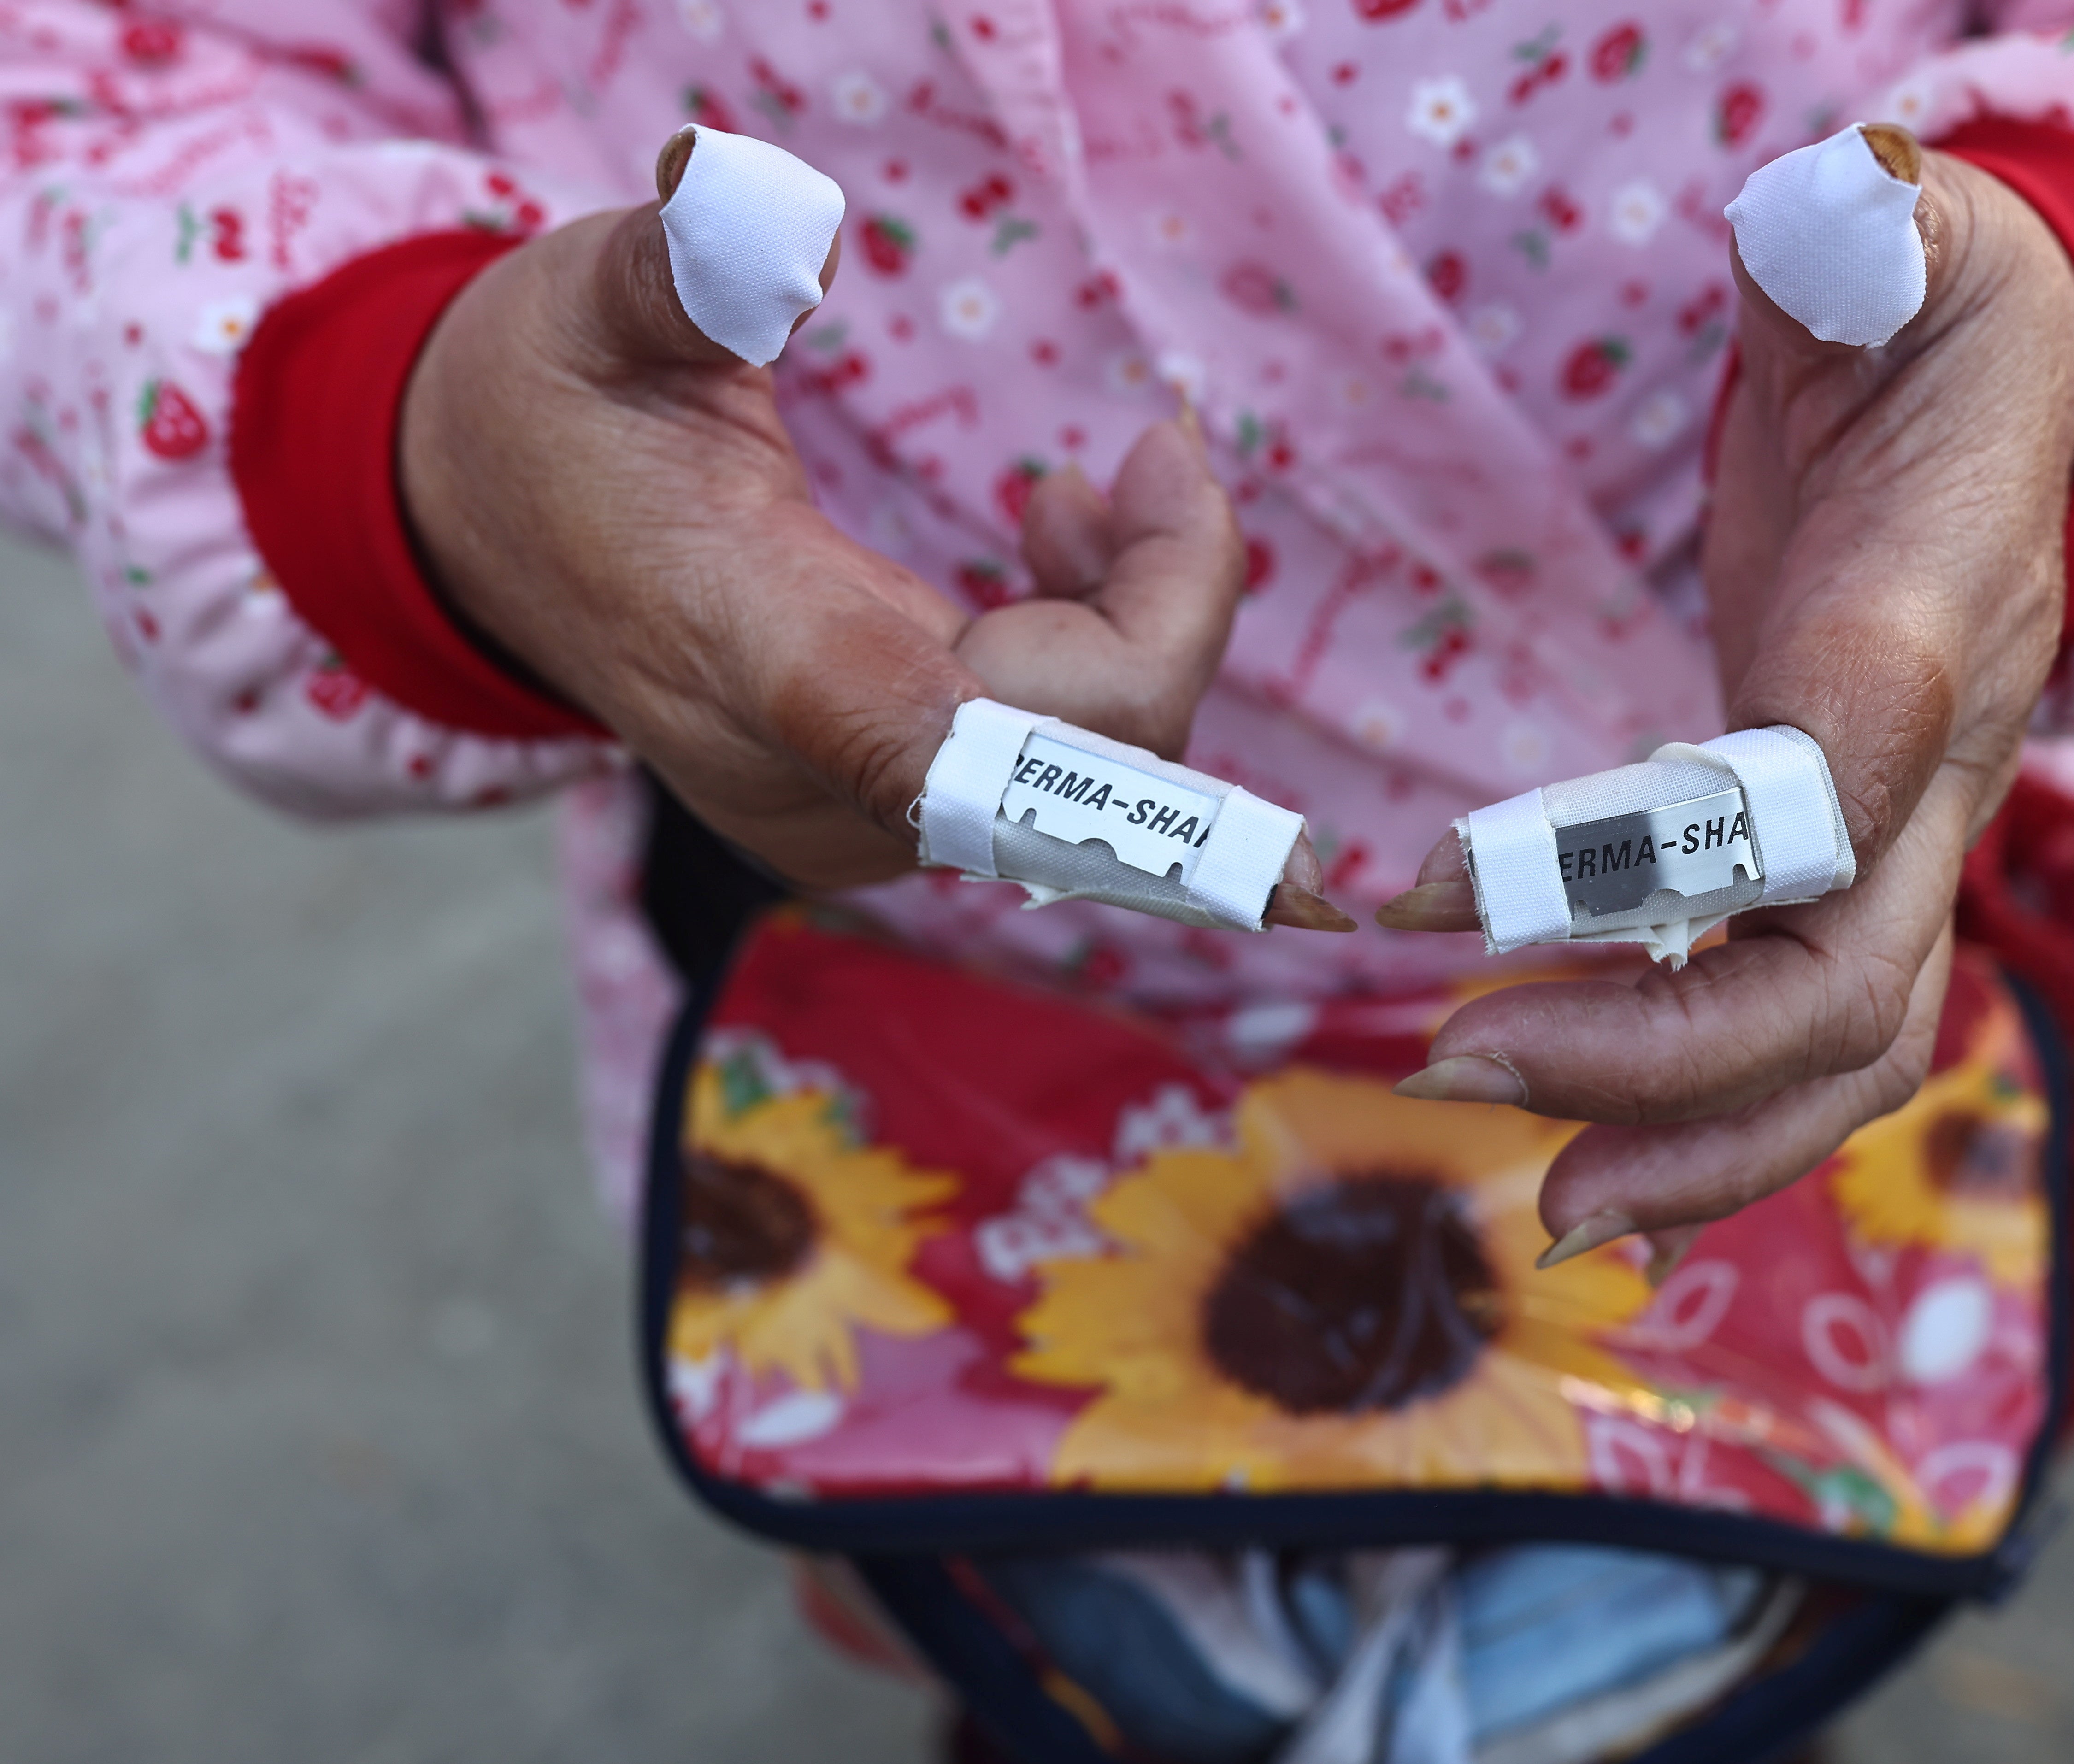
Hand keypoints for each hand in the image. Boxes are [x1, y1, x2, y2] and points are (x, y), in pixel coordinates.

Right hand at [400, 137, 1348, 925]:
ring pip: (1085, 781)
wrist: (473, 529)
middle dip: (1172, 606)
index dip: (1113, 693)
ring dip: (1140, 625)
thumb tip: (789, 223)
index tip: (1177, 510)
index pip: (938, 744)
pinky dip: (1097, 655)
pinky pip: (1050, 770)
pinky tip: (1055, 543)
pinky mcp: (885, 801)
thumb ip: (690, 267)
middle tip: (1162, 452)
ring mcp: (854, 808)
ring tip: (1083, 491)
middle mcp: (811, 773)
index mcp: (745, 652)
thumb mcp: (590, 305)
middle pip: (1076, 765)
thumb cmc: (545, 408)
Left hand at [1376, 128, 2073, 1259]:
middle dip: (1667, 1059)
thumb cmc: (1928, 296)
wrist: (1994, 382)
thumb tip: (1836, 217)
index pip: (1841, 767)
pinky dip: (1710, 1115)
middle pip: (1848, 974)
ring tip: (1546, 1205)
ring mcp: (1913, 825)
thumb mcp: (1908, 233)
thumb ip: (1873, 234)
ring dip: (1699, 1143)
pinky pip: (1805, 1028)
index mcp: (1941, 607)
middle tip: (1456, 1072)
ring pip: (1846, 1046)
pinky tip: (1598, 1161)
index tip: (1453, 892)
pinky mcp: (1853, 858)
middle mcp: (1945, 755)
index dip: (1656, 853)